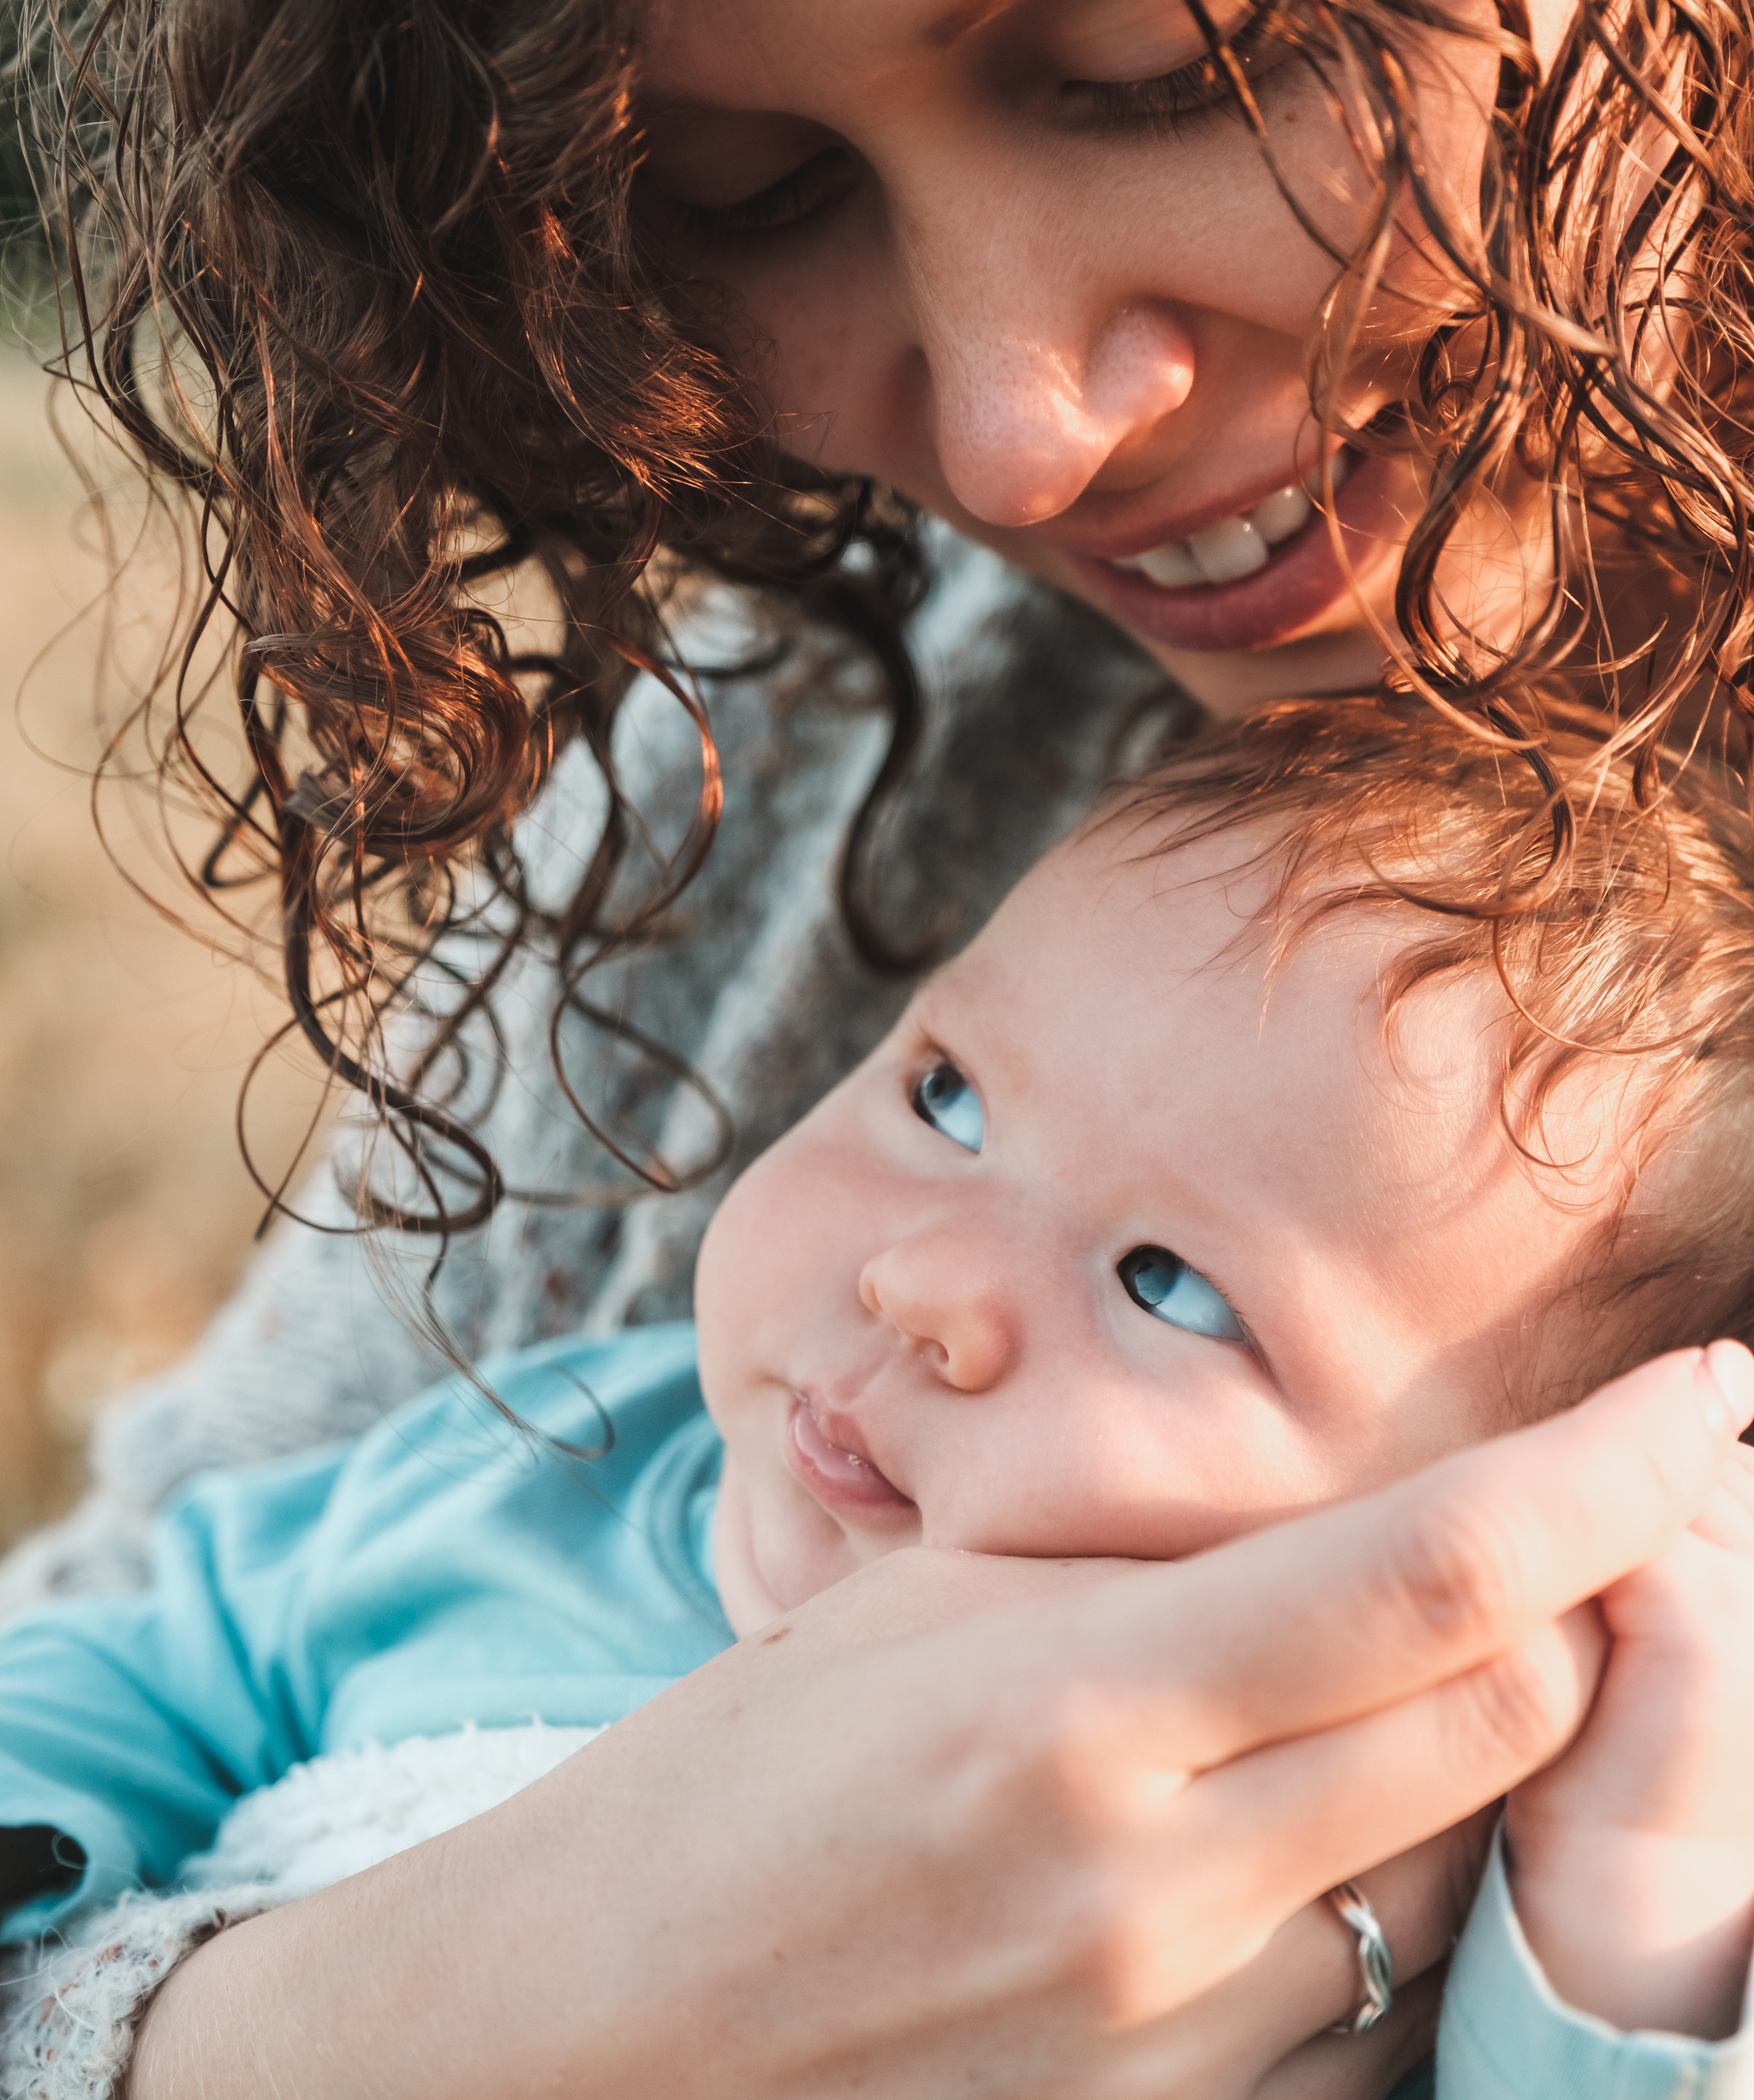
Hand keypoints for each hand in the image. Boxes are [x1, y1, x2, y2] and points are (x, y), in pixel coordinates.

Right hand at [129, 1343, 1746, 2099]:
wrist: (603, 2024)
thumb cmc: (738, 1770)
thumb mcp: (924, 1605)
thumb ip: (1156, 1576)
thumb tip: (1363, 1526)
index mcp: (1078, 1705)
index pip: (1430, 1573)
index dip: (1604, 1472)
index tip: (1702, 1387)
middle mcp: (1166, 1887)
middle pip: (1512, 1714)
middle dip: (1592, 1592)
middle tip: (1582, 1505)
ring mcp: (1191, 2035)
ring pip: (1461, 1846)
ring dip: (1472, 1735)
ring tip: (1357, 1664)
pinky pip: (1370, 1969)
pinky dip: (1375, 1865)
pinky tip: (1273, 1811)